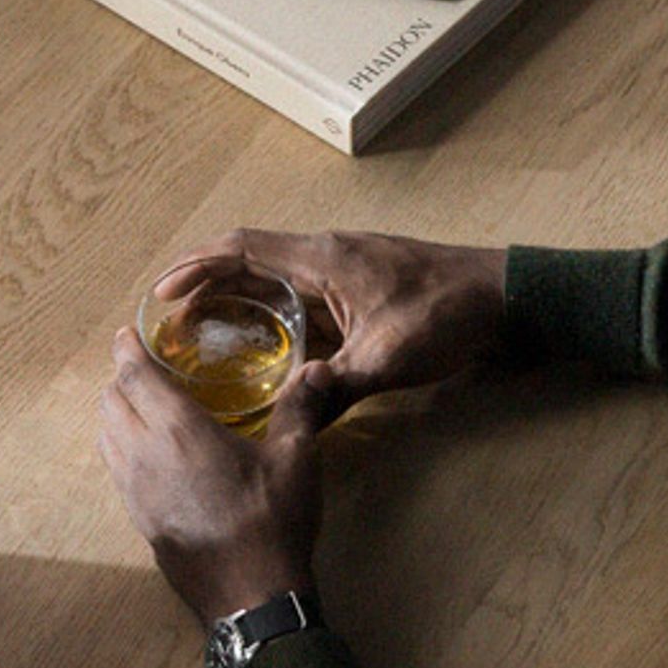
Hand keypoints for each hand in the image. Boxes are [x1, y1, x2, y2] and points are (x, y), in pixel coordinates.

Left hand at [96, 327, 324, 626]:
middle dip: (120, 378)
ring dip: (117, 413)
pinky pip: (115, 468)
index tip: (127, 334)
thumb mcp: (295, 459)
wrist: (252, 597)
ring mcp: (134, 491)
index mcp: (177, 429)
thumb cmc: (273, 521)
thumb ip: (299, 407)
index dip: (126, 350)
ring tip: (143, 407)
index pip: (134, 375)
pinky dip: (121, 447)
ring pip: (106, 436)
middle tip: (143, 368)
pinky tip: (150, 454)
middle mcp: (143, 454)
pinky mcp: (138, 520)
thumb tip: (319, 369)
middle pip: (111, 402)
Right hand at [156, 229, 506, 412]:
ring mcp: (343, 274)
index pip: (242, 249)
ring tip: (204, 337)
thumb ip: (337, 387)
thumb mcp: (388, 357)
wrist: (504, 300)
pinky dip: (273, 319)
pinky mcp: (359, 294)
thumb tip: (295, 418)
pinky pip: (302, 300)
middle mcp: (326, 258)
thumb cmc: (448, 315)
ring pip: (274, 282)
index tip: (163, 294)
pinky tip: (264, 351)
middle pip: (250, 263)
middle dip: (206, 287)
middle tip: (173, 324)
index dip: (196, 268)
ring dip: (237, 302)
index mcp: (322, 259)